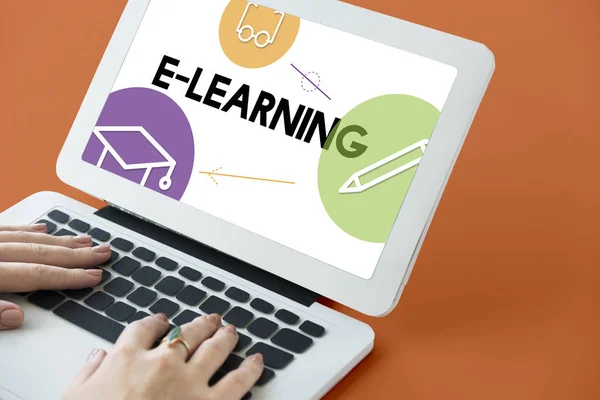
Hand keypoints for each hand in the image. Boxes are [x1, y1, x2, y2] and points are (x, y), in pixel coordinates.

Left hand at [0, 224, 110, 329]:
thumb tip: (16, 316)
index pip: (37, 275)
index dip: (68, 276)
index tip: (93, 276)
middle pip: (40, 253)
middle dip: (76, 254)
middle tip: (101, 253)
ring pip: (28, 239)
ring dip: (59, 241)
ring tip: (84, 241)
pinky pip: (7, 229)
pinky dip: (28, 230)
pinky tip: (43, 229)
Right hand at [64, 313, 263, 399]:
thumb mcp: (74, 398)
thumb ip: (87, 374)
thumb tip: (97, 357)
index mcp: (128, 358)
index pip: (145, 329)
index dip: (156, 322)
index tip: (162, 321)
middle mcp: (162, 363)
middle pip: (186, 333)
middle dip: (200, 324)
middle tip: (209, 320)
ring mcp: (189, 382)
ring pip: (214, 348)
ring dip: (225, 336)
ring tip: (231, 330)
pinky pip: (237, 382)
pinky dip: (250, 369)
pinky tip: (257, 361)